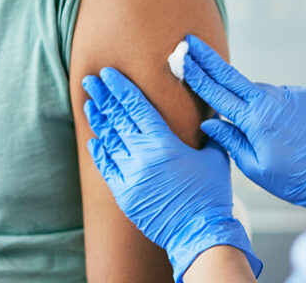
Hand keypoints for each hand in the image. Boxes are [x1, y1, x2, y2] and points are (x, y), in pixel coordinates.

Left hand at [82, 68, 262, 281]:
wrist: (199, 232)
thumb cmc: (211, 194)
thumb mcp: (215, 157)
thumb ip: (209, 134)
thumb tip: (210, 117)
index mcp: (164, 142)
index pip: (136, 106)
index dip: (121, 88)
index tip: (108, 74)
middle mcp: (143, 155)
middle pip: (117, 119)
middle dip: (103, 97)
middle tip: (90, 81)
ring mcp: (130, 175)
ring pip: (108, 141)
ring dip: (98, 120)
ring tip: (89, 104)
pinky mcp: (124, 193)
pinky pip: (106, 167)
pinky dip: (99, 152)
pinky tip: (94, 140)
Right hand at [183, 35, 305, 212]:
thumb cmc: (290, 178)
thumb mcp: (253, 167)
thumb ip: (230, 140)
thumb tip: (210, 122)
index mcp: (255, 120)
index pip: (218, 94)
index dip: (198, 76)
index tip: (183, 59)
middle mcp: (271, 100)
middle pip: (231, 75)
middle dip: (208, 58)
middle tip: (190, 41)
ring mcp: (289, 94)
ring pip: (258, 91)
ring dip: (250, 100)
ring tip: (265, 129)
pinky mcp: (304, 94)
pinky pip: (280, 95)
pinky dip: (274, 106)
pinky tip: (284, 127)